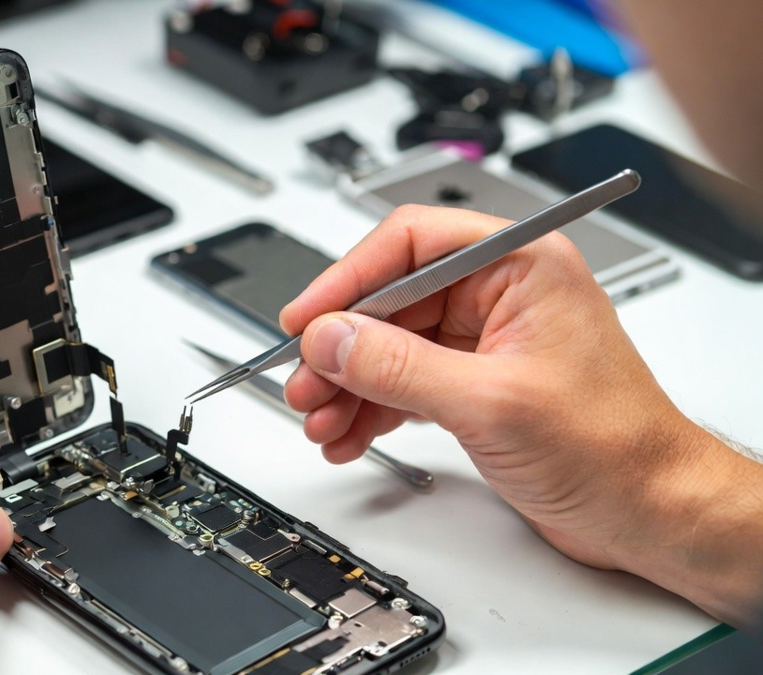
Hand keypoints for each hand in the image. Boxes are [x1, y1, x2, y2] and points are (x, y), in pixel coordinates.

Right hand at [280, 205, 762, 626]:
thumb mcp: (490, 402)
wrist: (648, 510)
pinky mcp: (473, 382)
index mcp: (519, 265)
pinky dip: (370, 407)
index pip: (410, 243)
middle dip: (341, 347)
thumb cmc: (614, 446)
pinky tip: (349, 432)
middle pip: (390, 299)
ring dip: (348, 383)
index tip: (307, 317)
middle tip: (305, 381)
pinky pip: (403, 381)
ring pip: (389, 345)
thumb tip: (330, 337)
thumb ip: (399, 367)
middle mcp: (499, 293)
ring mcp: (484, 340)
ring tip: (320, 418)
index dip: (348, 277)